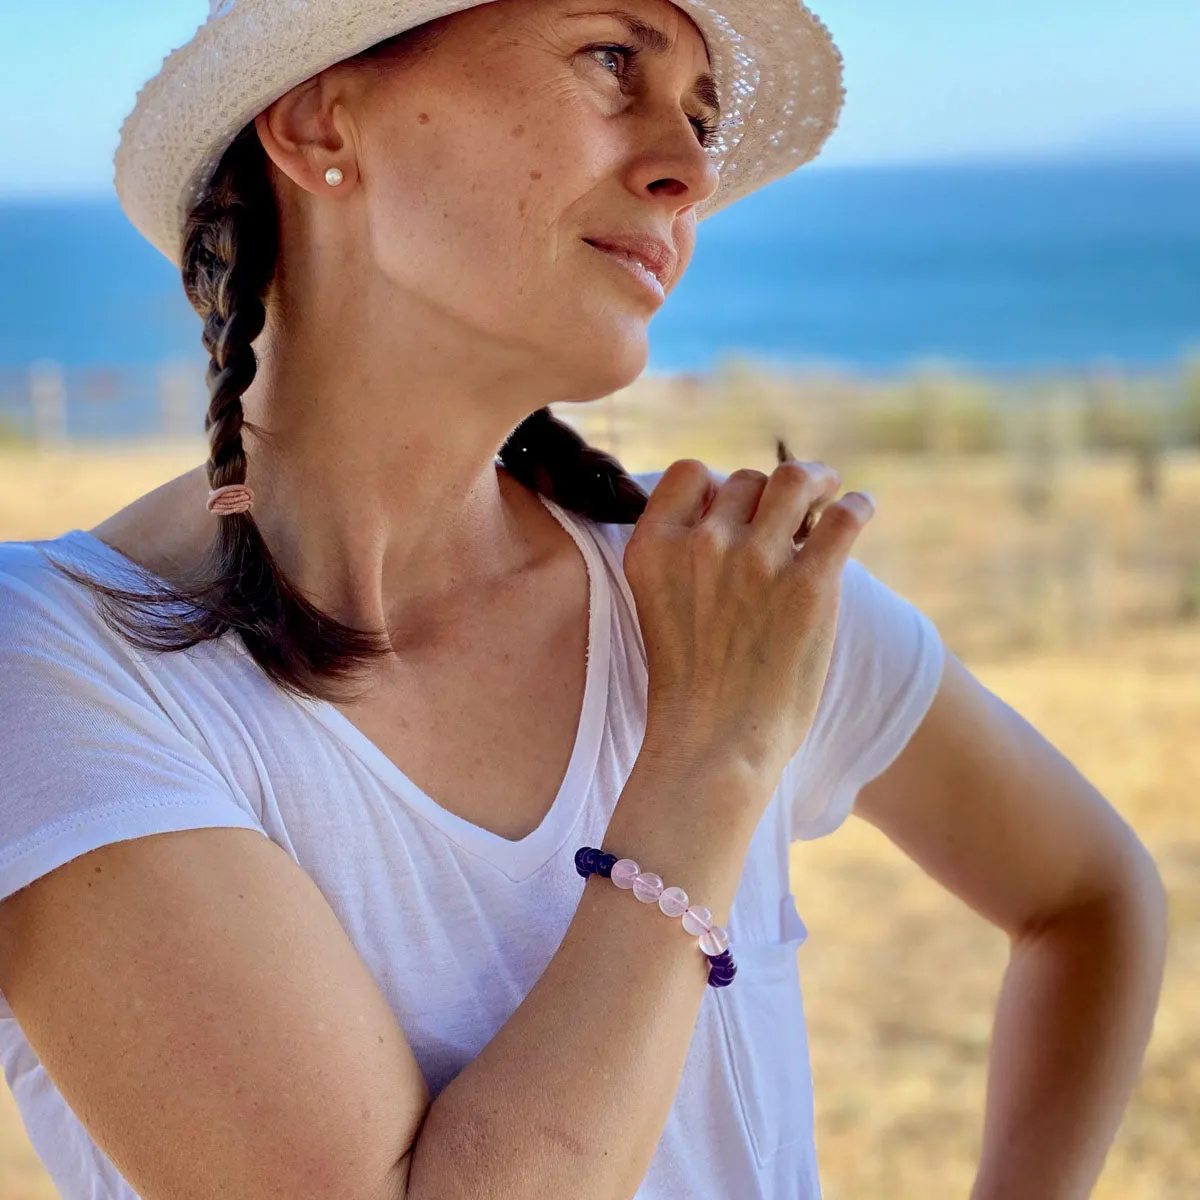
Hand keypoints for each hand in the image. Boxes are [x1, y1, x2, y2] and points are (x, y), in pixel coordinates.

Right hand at [624, 458, 874, 794]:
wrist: (714, 744)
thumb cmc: (688, 686)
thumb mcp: (657, 604)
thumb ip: (681, 556)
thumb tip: (740, 512)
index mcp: (654, 547)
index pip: (688, 473)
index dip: (716, 483)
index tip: (735, 504)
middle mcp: (703, 543)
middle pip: (745, 481)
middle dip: (766, 497)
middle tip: (788, 517)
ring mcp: (757, 559)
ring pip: (795, 479)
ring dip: (816, 480)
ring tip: (828, 492)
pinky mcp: (809, 583)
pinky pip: (844, 515)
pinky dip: (857, 505)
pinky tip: (860, 509)